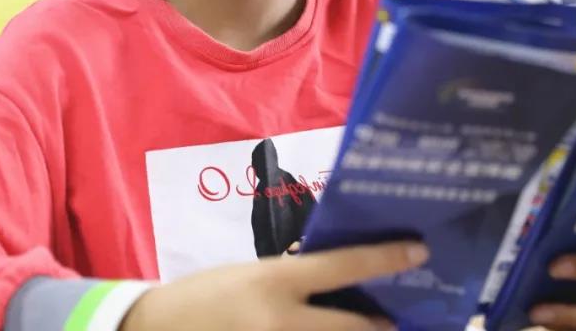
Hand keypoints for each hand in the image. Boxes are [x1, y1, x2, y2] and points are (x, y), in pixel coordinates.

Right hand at [119, 241, 429, 330]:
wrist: (156, 329)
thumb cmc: (209, 295)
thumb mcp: (253, 274)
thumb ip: (295, 279)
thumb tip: (343, 283)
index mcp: (276, 281)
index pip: (343, 265)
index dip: (386, 259)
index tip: (419, 252)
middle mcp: (282, 321)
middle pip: (353, 326)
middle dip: (382, 326)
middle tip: (398, 321)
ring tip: (372, 328)